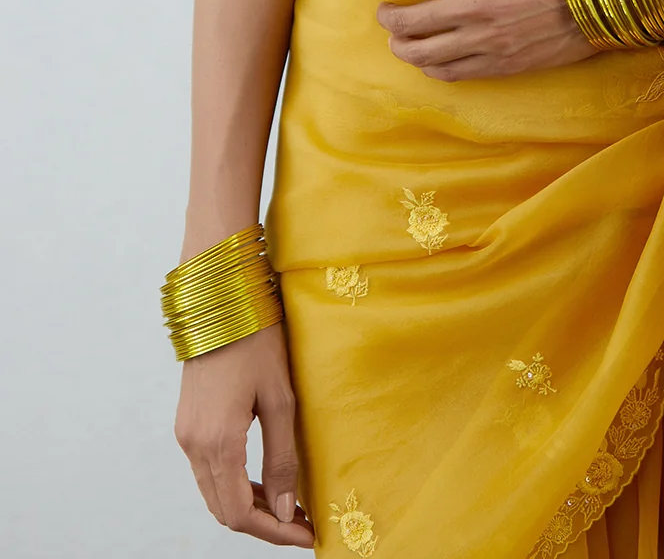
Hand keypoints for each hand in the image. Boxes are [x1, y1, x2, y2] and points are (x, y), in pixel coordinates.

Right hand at [175, 321, 314, 545]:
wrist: (220, 298)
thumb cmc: (256, 340)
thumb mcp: (280, 399)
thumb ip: (283, 459)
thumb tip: (287, 510)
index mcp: (217, 443)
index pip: (240, 514)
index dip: (274, 532)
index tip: (307, 535)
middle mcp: (193, 445)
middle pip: (224, 510)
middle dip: (264, 523)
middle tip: (303, 523)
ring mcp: (186, 434)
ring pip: (215, 493)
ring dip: (250, 505)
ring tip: (290, 504)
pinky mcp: (187, 423)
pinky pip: (209, 471)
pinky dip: (236, 484)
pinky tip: (265, 478)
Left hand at [357, 0, 595, 79]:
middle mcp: (468, 4)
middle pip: (405, 20)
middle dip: (387, 18)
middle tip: (386, 14)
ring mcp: (480, 39)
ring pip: (419, 53)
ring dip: (401, 47)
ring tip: (401, 41)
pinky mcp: (494, 65)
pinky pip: (447, 72)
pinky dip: (430, 66)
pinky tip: (429, 59)